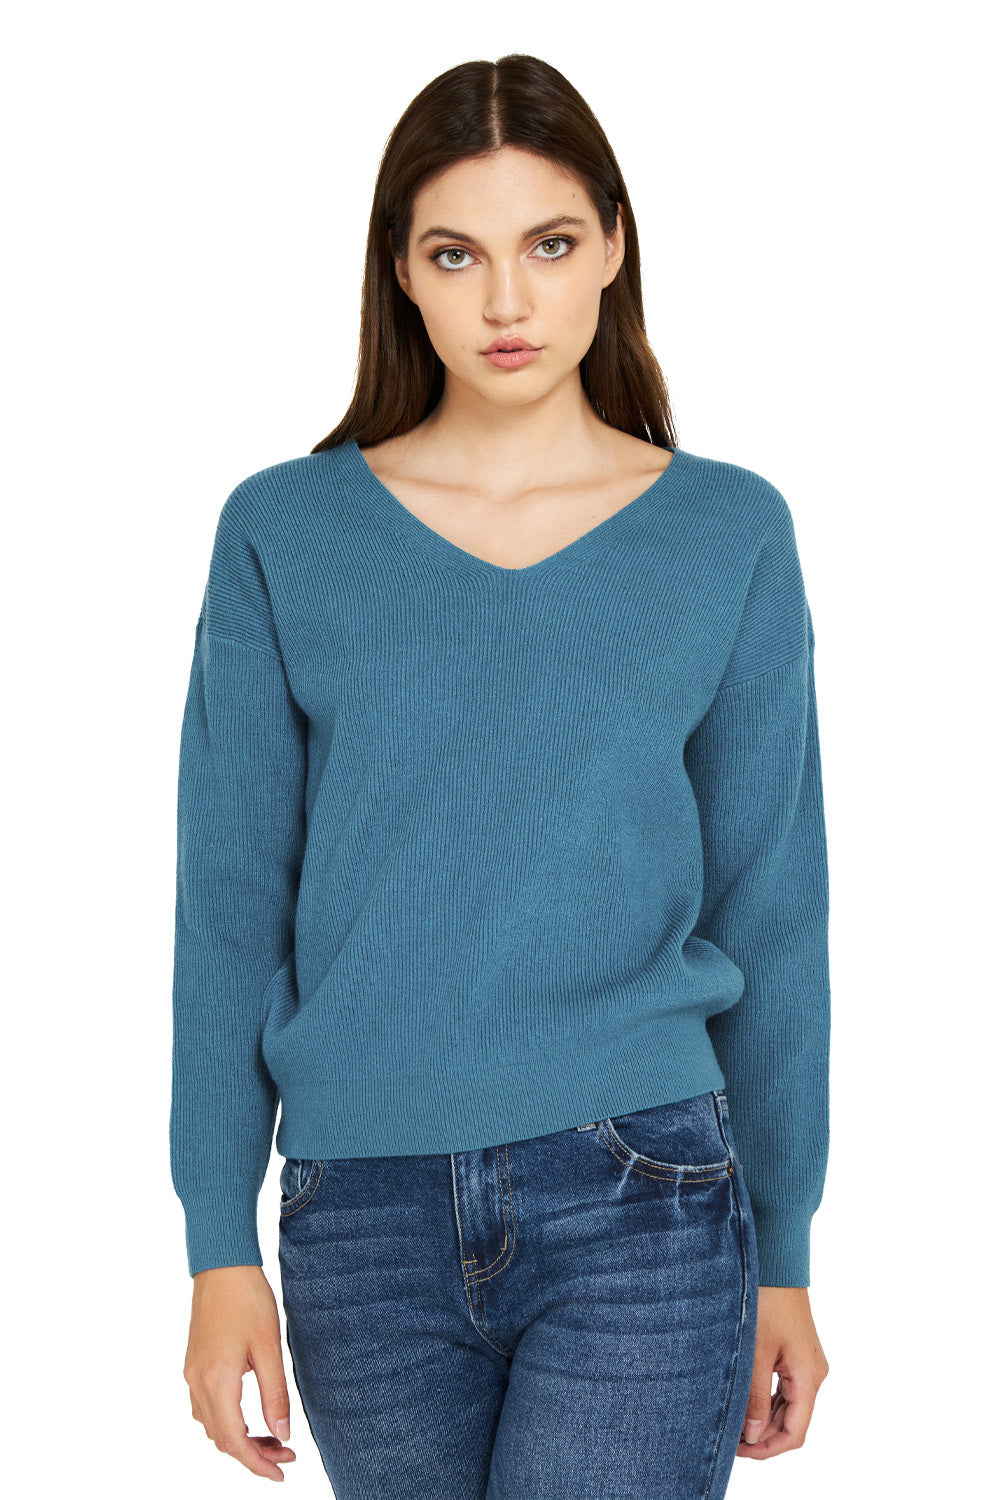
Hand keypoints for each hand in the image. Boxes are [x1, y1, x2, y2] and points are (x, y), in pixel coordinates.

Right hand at [183, 1265, 296, 1481]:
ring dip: (240, 1438)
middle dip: (253, 1454)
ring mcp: (192, 1373)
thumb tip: (283, 1433)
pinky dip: (227, 1420)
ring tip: (273, 1436)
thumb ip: (275, 1394)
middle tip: (286, 1453)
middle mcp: (198, 1382)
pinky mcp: (194, 1363)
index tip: (281, 1472)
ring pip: (212, 1425)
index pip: (235, 1441)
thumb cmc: (248, 1299)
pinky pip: (206, 1407)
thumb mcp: (270, 1347)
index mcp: (218, 1381)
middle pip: (221, 1439)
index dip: (257, 1464)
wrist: (222, 1264)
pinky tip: (249, 1414)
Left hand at [738, 1286, 828, 1458]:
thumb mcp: (755, 1351)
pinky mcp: (797, 1352)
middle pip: (793, 1422)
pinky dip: (767, 1400)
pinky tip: (745, 1402)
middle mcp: (813, 1373)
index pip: (795, 1432)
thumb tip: (754, 1434)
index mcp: (808, 1376)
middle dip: (764, 1436)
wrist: (776, 1262)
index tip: (739, 1451)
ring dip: (765, 1419)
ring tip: (734, 1423)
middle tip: (729, 1439)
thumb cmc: (765, 1300)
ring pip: (789, 1406)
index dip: (768, 1448)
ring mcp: (806, 1362)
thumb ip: (755, 1396)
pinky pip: (785, 1387)